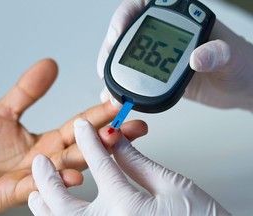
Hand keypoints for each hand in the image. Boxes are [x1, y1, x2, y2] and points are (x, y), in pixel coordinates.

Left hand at [0, 59, 146, 214]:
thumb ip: (29, 90)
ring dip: (92, 155)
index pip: (80, 125)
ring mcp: (38, 175)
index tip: (120, 105)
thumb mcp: (5, 111)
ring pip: (71, 165)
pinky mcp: (20, 190)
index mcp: (48, 141)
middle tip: (134, 126)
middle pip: (86, 145)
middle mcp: (49, 158)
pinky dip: (59, 181)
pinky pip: (43, 185)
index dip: (100, 115)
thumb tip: (49, 64)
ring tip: (111, 141)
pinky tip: (75, 175)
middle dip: (112, 135)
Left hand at [28, 118, 230, 215]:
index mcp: (129, 206)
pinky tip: (52, 213)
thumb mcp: (171, 184)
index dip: (91, 139)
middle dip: (49, 179)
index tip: (83, 124)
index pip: (102, 164)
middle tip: (40, 162)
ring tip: (37, 190)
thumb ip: (139, 162)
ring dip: (46, 206)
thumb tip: (119, 142)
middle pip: (66, 203)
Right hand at [98, 0, 252, 110]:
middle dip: (112, 48)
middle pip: (128, 34)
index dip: (125, 16)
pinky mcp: (156, 73)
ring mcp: (158, 54)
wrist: (238, 87)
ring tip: (110, 87)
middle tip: (107, 67)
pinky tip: (117, 97)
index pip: (145, 7)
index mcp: (181, 17)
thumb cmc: (239, 65)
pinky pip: (134, 76)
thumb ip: (218, 53)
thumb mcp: (232, 57)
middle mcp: (165, 34)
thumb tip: (198, 56)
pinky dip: (123, 87)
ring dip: (113, 70)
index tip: (118, 33)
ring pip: (126, 56)